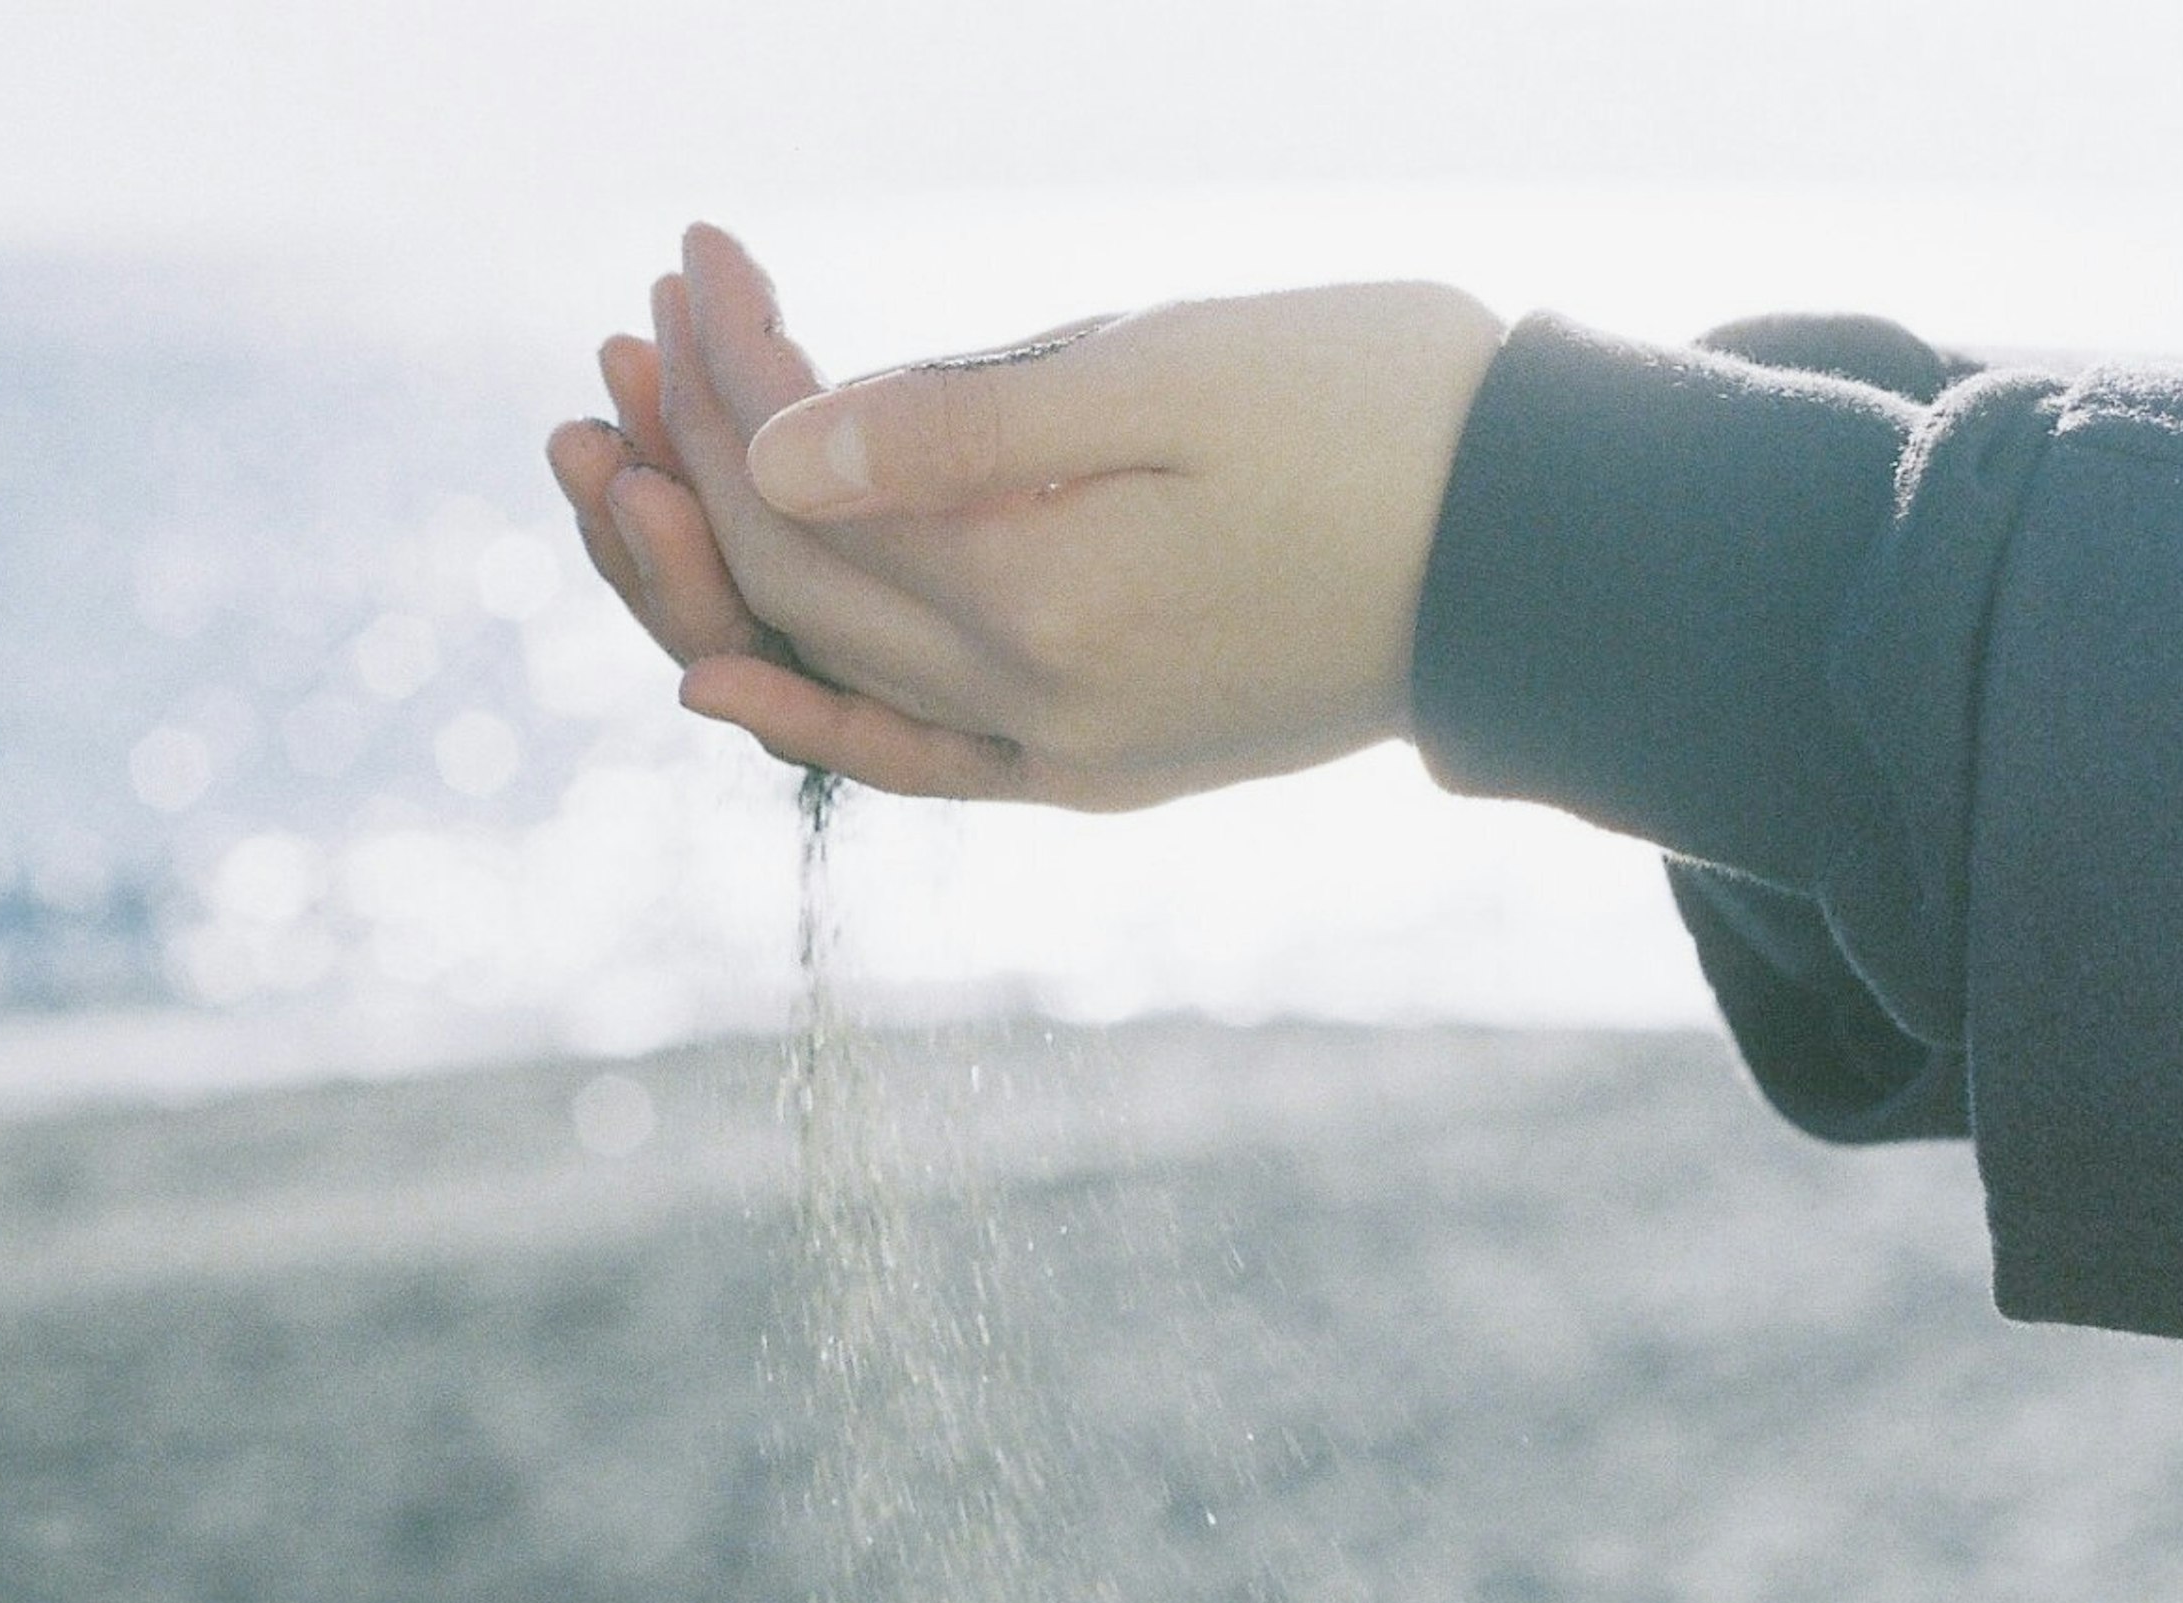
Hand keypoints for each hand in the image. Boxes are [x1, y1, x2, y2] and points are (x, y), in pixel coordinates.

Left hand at [550, 227, 1506, 809]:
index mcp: (1039, 600)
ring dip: (709, 567)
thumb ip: (959, 429)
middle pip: (788, 582)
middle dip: (696, 440)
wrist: (1553, 548)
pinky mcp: (1102, 766)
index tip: (695, 257)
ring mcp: (1064, 755)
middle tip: (645, 318)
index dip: (724, 375)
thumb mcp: (1168, 374)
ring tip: (629, 449)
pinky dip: (808, 715)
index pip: (801, 494)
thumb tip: (763, 456)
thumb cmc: (1384, 414)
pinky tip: (711, 677)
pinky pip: (913, 760)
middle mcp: (1031, 711)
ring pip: (824, 671)